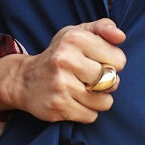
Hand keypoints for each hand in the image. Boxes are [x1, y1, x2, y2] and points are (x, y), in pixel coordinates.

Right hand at [0, 19, 126, 124]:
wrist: (24, 79)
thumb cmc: (59, 55)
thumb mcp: (77, 33)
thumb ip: (102, 27)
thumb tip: (121, 36)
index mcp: (74, 38)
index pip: (119, 59)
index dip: (114, 63)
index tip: (99, 62)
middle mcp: (66, 60)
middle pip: (112, 81)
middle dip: (108, 83)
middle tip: (92, 79)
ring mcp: (61, 85)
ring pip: (104, 102)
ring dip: (99, 100)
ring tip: (84, 91)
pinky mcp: (58, 106)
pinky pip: (91, 116)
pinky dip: (87, 112)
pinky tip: (75, 102)